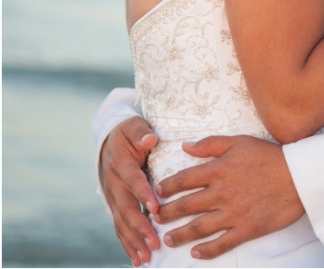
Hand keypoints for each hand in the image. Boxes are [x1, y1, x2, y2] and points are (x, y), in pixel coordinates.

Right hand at [99, 116, 159, 266]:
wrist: (109, 141)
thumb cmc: (128, 133)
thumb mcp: (134, 126)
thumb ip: (141, 133)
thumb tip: (150, 138)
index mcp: (122, 165)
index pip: (133, 181)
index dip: (143, 195)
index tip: (156, 209)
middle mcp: (115, 185)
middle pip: (126, 209)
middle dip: (140, 227)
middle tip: (155, 242)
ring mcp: (113, 198)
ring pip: (122, 223)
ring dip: (134, 241)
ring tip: (147, 256)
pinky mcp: (115, 206)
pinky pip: (120, 227)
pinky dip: (127, 244)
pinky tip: (137, 259)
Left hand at [154, 134, 303, 259]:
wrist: (300, 175)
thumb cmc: (271, 156)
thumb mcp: (240, 142)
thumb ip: (211, 144)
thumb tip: (185, 146)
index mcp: (218, 171)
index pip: (183, 180)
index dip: (166, 187)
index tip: (157, 192)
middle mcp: (221, 194)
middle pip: (185, 206)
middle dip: (166, 214)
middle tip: (156, 218)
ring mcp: (233, 214)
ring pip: (198, 228)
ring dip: (180, 235)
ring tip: (168, 239)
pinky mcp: (246, 229)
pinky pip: (222, 244)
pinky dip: (206, 251)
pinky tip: (195, 253)